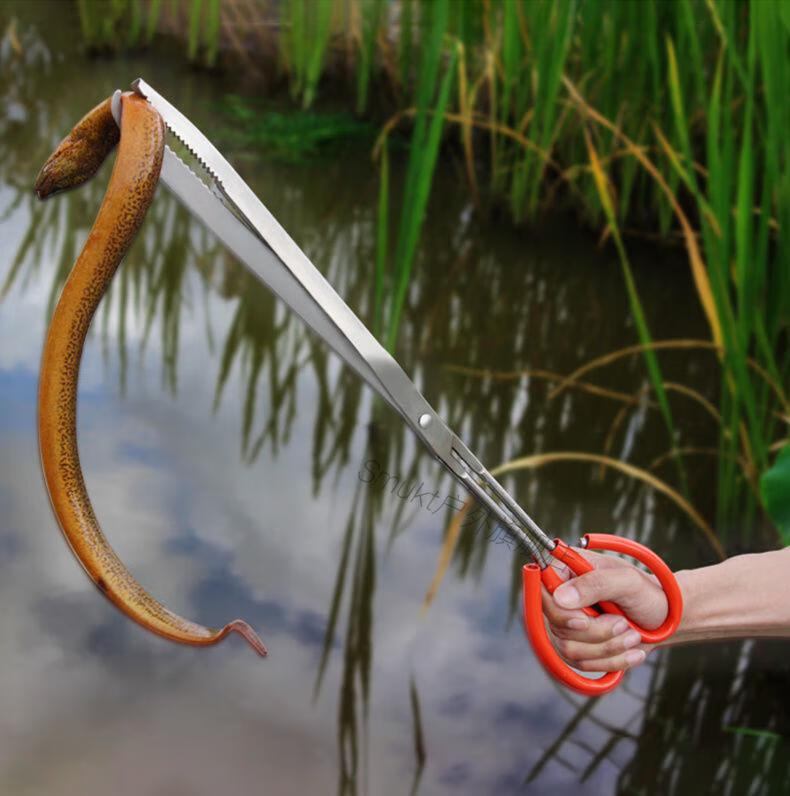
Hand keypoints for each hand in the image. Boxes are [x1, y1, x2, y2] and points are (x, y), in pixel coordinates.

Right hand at [541, 548, 669, 671]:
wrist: (663, 617)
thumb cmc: (646, 593)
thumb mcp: (627, 582)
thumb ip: (595, 584)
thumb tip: (561, 597)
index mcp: (567, 570)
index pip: (542, 592)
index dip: (558, 612)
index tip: (583, 621)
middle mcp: (561, 596)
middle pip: (557, 626)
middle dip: (596, 633)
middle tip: (623, 624)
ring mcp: (566, 623)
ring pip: (568, 648)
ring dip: (607, 648)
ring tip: (631, 635)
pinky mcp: (577, 646)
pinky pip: (582, 664)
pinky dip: (611, 661)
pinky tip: (630, 651)